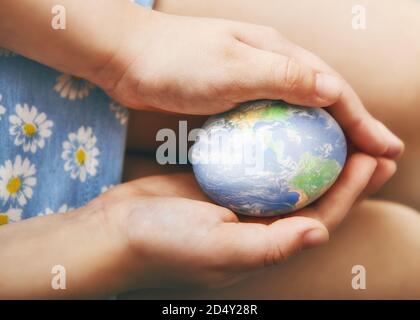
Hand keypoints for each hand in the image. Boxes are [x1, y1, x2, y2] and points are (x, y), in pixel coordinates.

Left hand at [92, 7, 403, 158]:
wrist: (128, 58)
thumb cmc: (174, 62)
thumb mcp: (231, 68)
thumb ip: (282, 77)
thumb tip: (332, 91)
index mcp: (278, 53)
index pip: (332, 89)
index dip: (362, 120)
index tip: (387, 149)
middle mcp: (271, 66)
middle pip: (322, 101)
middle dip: (353, 129)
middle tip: (379, 161)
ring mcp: (251, 84)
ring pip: (299, 114)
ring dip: (325, 138)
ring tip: (345, 165)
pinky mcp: (232, 100)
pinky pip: (271, 123)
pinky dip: (290, 141)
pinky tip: (295, 159)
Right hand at [98, 152, 393, 290]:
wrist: (117, 230)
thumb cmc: (164, 244)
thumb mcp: (217, 248)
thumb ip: (270, 245)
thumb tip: (320, 234)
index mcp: (264, 245)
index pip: (320, 219)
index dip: (350, 193)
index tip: (371, 161)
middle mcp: (258, 225)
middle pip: (310, 196)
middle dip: (342, 172)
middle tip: (368, 142)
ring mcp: (239, 202)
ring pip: (287, 177)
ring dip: (312, 155)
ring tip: (334, 128)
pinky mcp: (221, 183)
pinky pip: (257, 162)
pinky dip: (276, 145)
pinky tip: (288, 125)